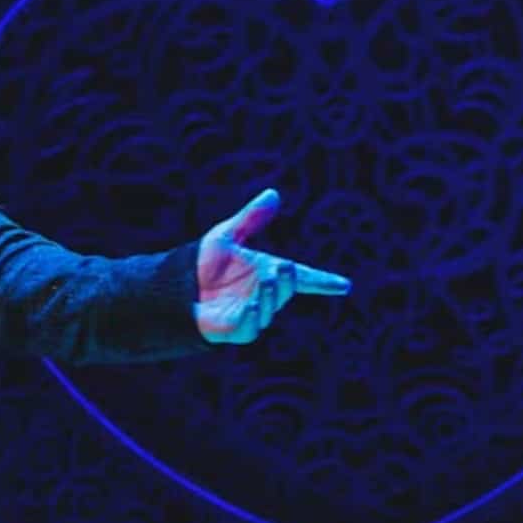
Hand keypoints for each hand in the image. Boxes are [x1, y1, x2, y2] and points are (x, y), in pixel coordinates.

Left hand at [196, 188, 350, 343]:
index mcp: (269, 272)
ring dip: (270, 296)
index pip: (302, 278)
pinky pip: (248, 328)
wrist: (179, 285)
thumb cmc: (206, 262)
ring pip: (269, 309)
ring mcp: (252, 314)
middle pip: (286, 290)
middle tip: (283, 267)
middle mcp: (265, 294)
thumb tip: (273, 193)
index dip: (323, 282)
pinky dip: (251, 318)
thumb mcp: (227, 234)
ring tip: (266, 281)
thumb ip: (251, 217)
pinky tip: (250, 306)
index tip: (343, 285)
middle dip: (288, 281)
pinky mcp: (235, 329)